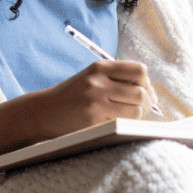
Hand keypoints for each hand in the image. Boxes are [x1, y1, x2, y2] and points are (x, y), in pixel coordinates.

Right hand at [0, 61, 153, 155]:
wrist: (42, 112)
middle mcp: (98, 82)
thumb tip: (150, 92)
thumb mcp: (91, 78)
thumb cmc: (71, 96)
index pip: (139, 71)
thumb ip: (116, 79)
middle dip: (145, 103)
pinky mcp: (93, 121)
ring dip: (137, 116)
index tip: (144, 92)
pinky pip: (122, 123)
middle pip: (141, 92)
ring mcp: (95, 102)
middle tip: (140, 109)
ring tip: (127, 117)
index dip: (146, 83)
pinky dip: (125, 125)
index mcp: (99, 67)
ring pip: (136, 110)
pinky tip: (116, 124)